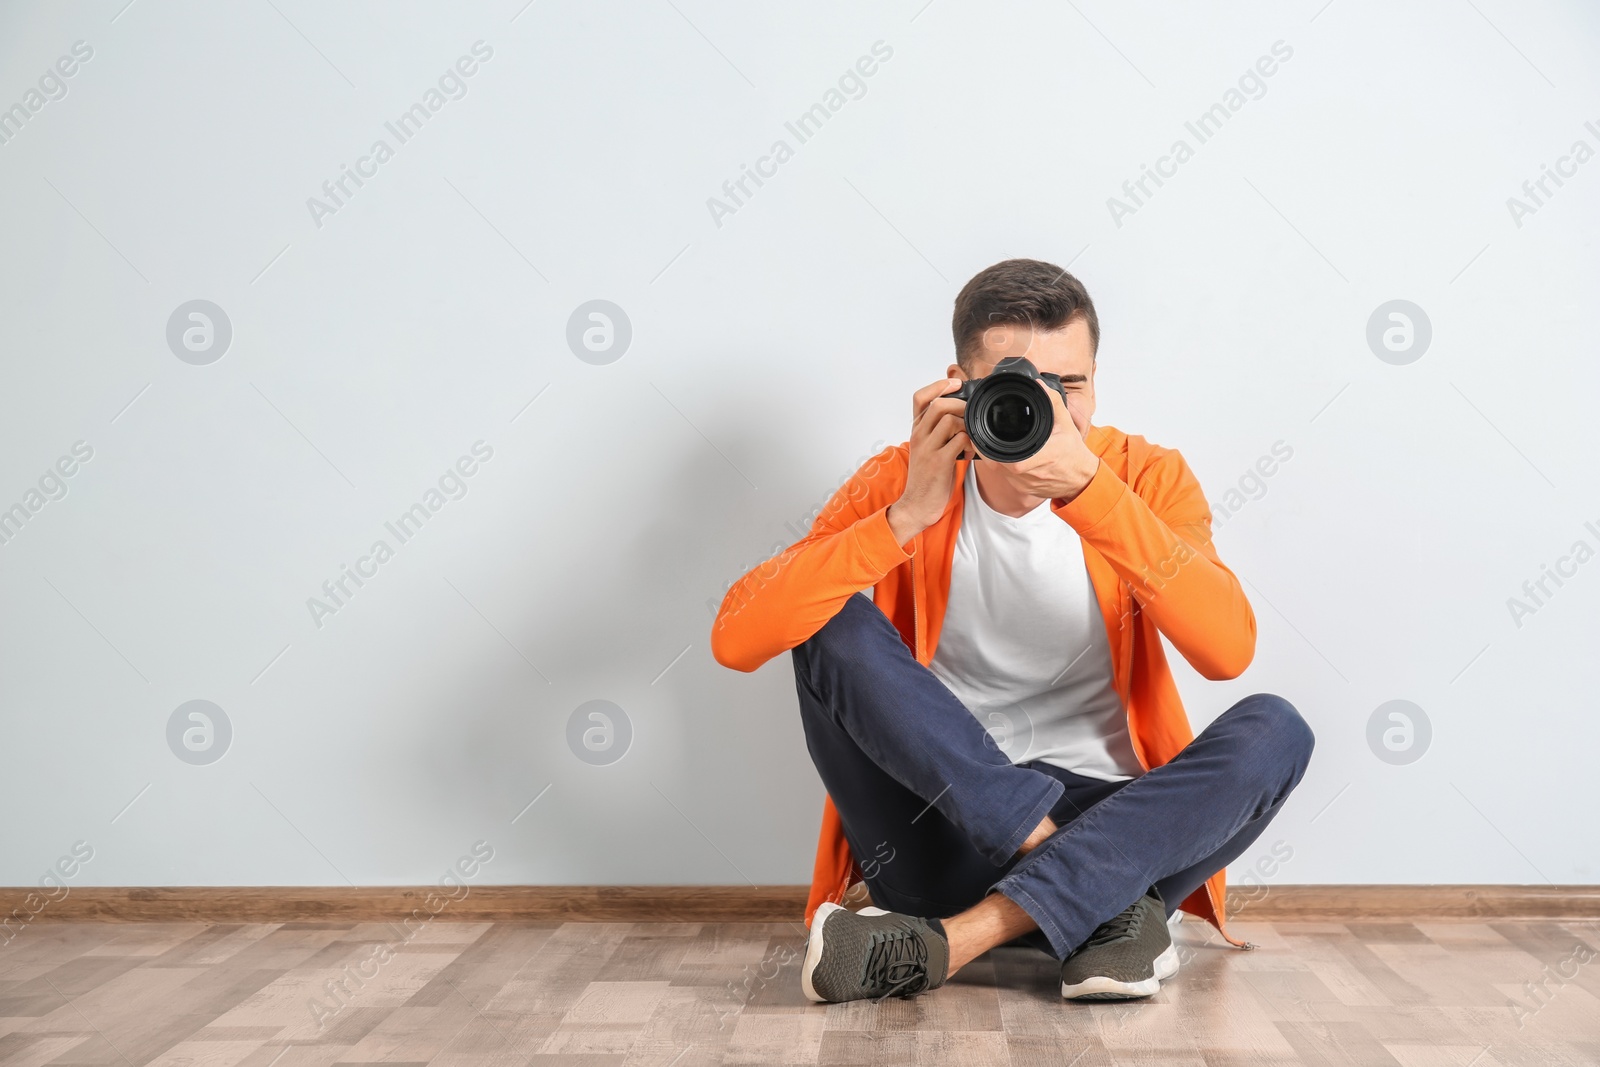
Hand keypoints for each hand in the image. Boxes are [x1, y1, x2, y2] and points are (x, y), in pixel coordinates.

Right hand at [887, 377, 968, 543]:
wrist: (917, 504)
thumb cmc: (927, 477)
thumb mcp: (928, 449)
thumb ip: (939, 431)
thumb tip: (962, 415)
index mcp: (916, 430)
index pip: (920, 398)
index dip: (938, 385)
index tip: (956, 383)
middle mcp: (919, 435)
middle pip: (939, 404)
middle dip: (961, 404)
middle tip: (972, 415)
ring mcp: (928, 448)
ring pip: (950, 420)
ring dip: (967, 425)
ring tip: (971, 437)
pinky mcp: (939, 461)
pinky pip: (960, 439)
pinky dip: (971, 442)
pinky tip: (972, 451)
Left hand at [991, 381, 1098, 502]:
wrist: (1081, 478)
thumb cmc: (1074, 452)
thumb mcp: (1066, 423)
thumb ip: (1053, 402)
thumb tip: (1040, 386)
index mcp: (1041, 458)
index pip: (1007, 459)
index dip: (990, 449)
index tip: (983, 437)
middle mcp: (1030, 475)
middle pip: (998, 465)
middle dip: (989, 450)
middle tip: (983, 436)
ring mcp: (1025, 485)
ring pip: (1000, 473)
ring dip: (995, 459)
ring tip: (992, 443)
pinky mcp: (1024, 490)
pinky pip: (1007, 479)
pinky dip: (1004, 467)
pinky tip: (1005, 456)